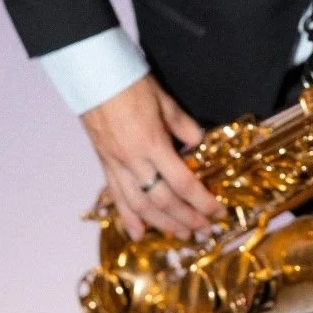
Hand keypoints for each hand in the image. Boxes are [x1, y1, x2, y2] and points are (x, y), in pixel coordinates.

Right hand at [81, 74, 225, 239]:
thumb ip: (184, 126)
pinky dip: (128, 217)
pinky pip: (117, 196)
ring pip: (140, 205)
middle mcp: (133, 161)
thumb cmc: (133, 84)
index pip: (182, 182)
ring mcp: (116, 165)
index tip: (217, 211)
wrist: (94, 77)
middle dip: (185, 218)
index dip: (202, 200)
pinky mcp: (104, 164)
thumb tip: (200, 144)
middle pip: (163, 200)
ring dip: (162, 224)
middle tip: (203, 230)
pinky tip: (138, 232)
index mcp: (152, 143)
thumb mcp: (166, 101)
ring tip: (181, 235)